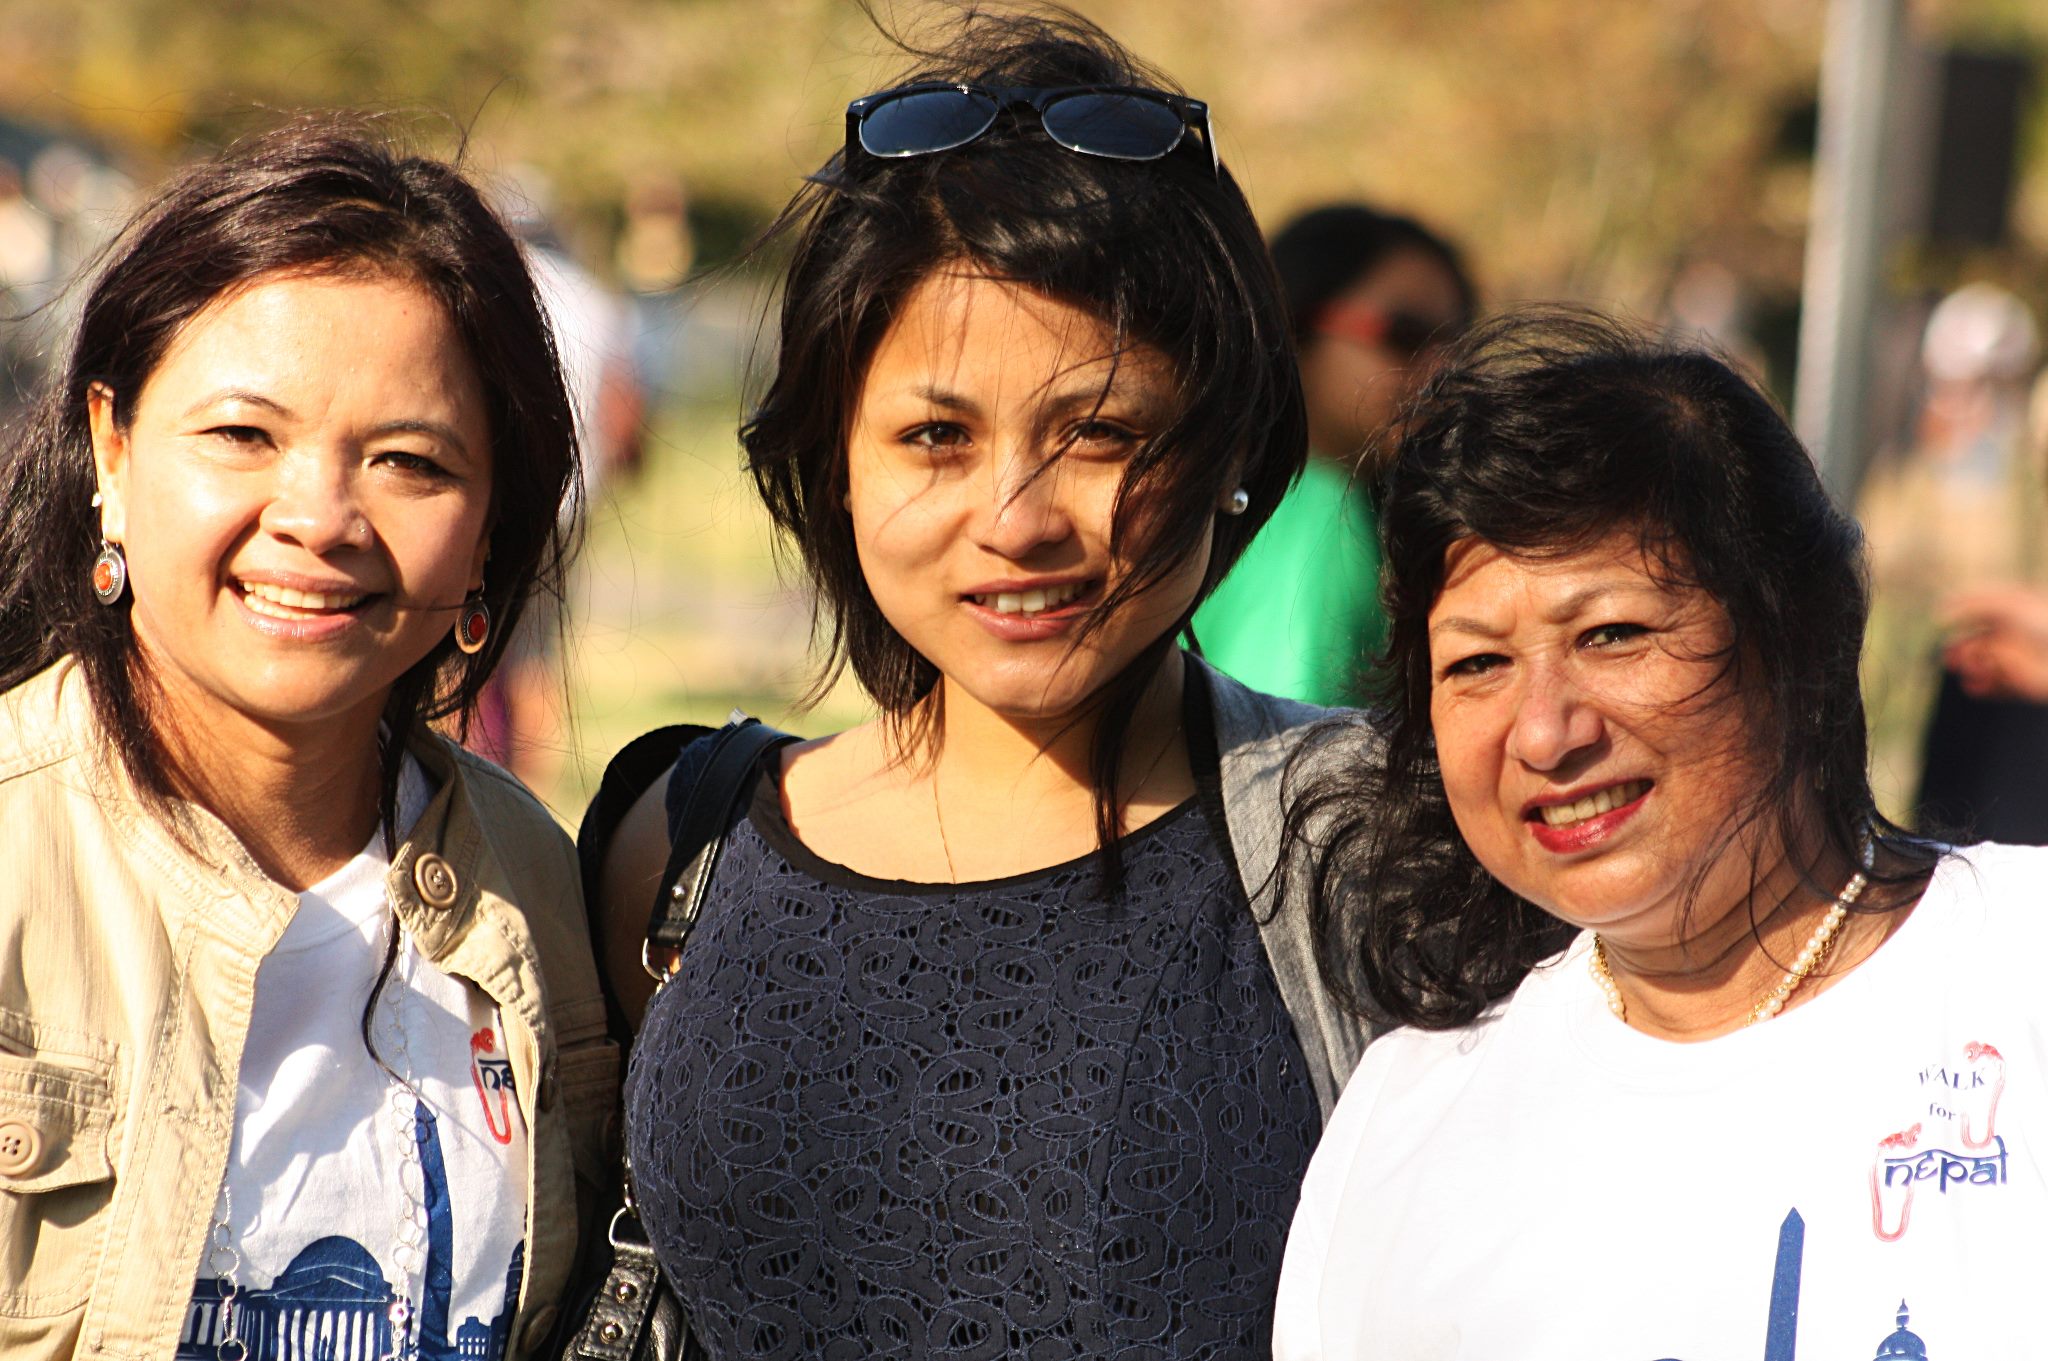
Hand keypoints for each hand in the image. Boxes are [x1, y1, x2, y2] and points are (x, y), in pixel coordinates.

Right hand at [1939, 584, 2047, 701]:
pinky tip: (1973, 686)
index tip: (1942, 625)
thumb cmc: (2045, 622)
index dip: (1957, 620)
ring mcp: (2015, 660)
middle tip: (1949, 657)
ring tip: (1969, 669)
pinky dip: (1980, 688)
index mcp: (2010, 611)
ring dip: (1968, 668)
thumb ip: (1971, 604)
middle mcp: (2011, 636)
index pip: (1974, 614)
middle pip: (1973, 643)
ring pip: (1979, 665)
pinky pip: (1993, 688)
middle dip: (1958, 649)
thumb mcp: (2007, 603)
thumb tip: (1939, 615)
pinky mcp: (2019, 683)